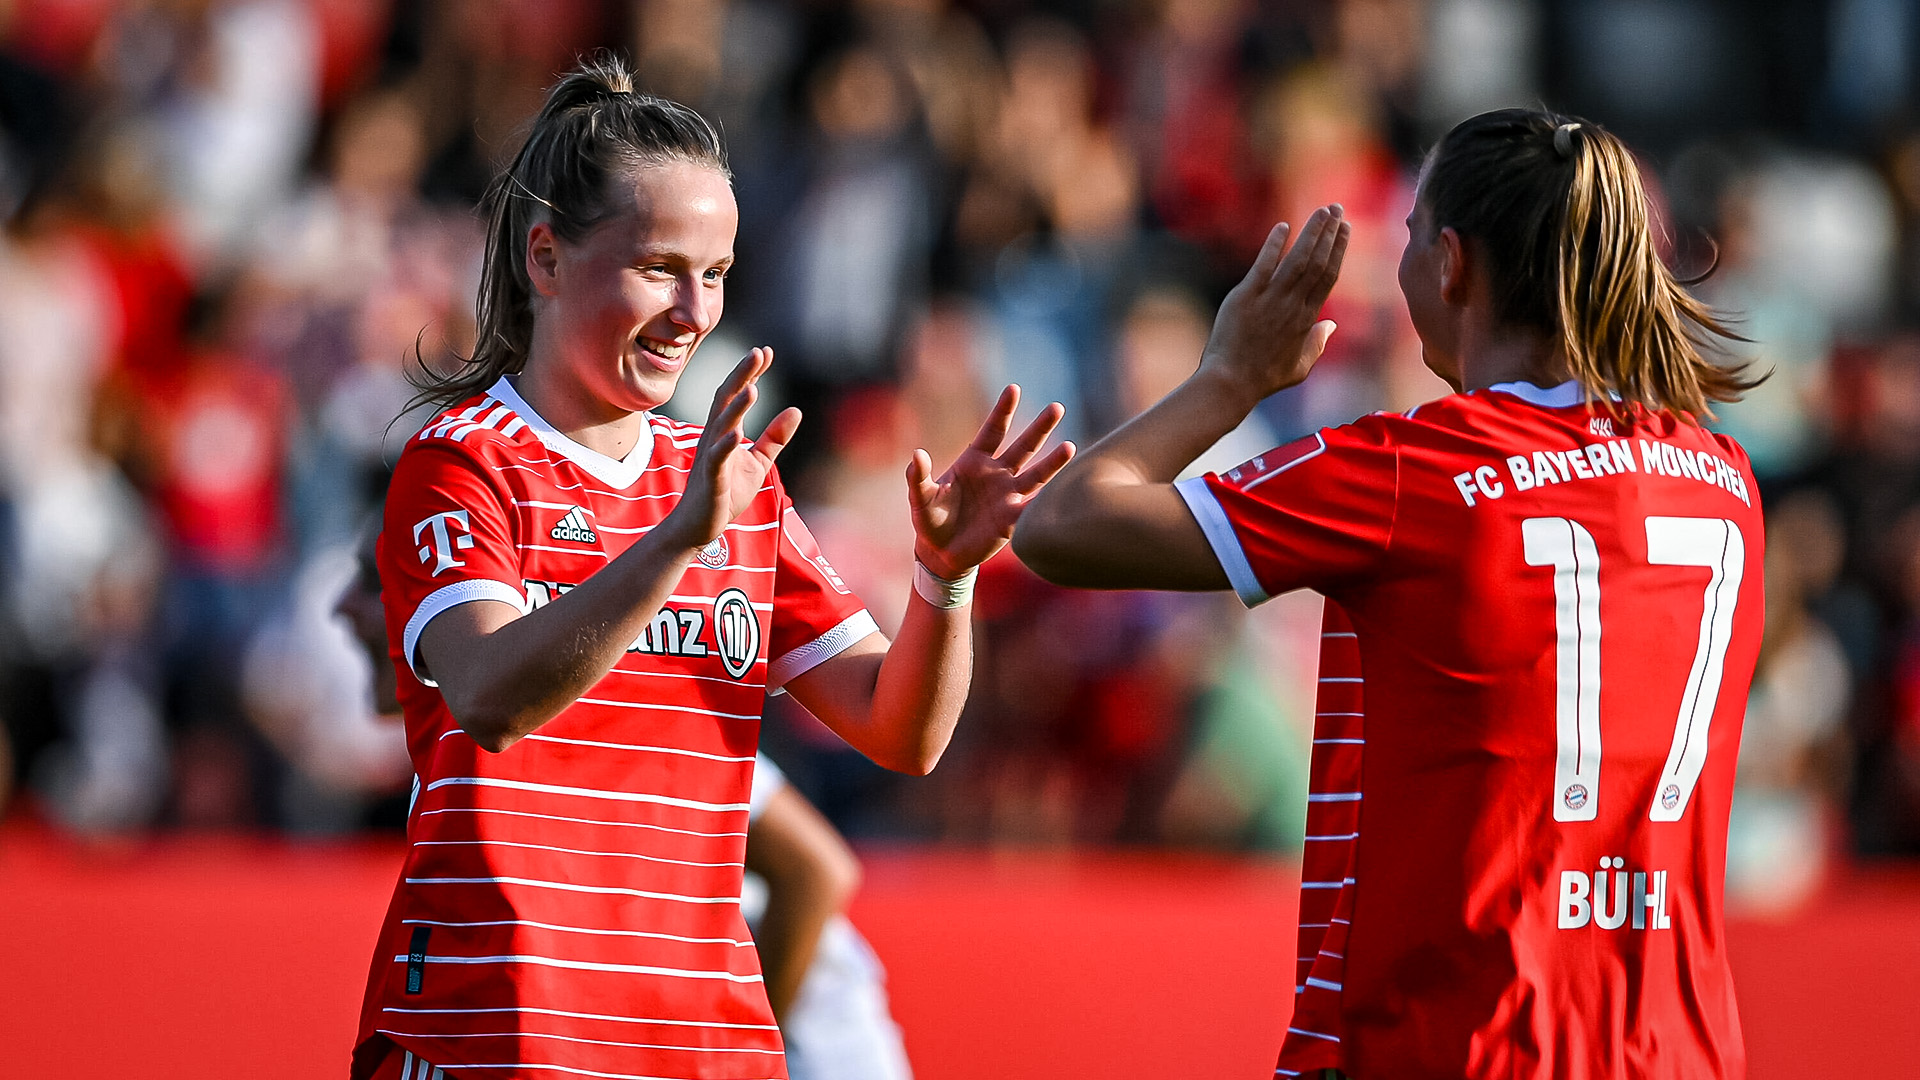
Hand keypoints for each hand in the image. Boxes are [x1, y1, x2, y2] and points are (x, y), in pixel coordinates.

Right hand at [665, 347, 799, 549]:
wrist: (697, 528)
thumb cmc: (725, 492)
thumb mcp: (757, 463)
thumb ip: (774, 437)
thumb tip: (796, 410)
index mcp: (724, 431)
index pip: (737, 395)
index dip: (750, 373)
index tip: (765, 351)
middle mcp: (713, 438)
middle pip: (725, 400)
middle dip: (741, 376)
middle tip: (757, 352)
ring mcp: (710, 457)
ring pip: (721, 426)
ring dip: (736, 407)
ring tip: (752, 387)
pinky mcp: (710, 480)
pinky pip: (717, 460)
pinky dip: (726, 446)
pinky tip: (737, 435)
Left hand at [908, 385, 1074, 579]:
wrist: (942, 552)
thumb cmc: (930, 520)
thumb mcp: (920, 498)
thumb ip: (919, 477)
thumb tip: (917, 455)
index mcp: (974, 462)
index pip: (993, 431)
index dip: (1003, 411)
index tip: (1014, 389)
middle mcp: (997, 474)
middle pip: (1023, 447)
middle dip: (1039, 428)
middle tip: (1057, 408)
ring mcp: (1008, 496)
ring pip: (1035, 475)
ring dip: (1052, 462)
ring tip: (1070, 447)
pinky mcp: (1013, 519)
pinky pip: (1034, 507)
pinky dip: (1048, 499)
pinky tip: (1066, 489)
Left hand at [1200, 204, 1350, 402]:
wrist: (1231, 383)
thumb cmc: (1264, 378)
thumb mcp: (1299, 367)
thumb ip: (1318, 344)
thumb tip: (1331, 324)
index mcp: (1307, 318)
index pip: (1328, 276)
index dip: (1338, 250)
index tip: (1344, 229)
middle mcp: (1293, 305)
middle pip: (1318, 262)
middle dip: (1329, 233)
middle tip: (1337, 209)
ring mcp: (1270, 300)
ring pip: (1297, 260)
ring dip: (1311, 233)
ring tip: (1322, 210)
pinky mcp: (1246, 297)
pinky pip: (1263, 266)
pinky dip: (1274, 245)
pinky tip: (1283, 227)